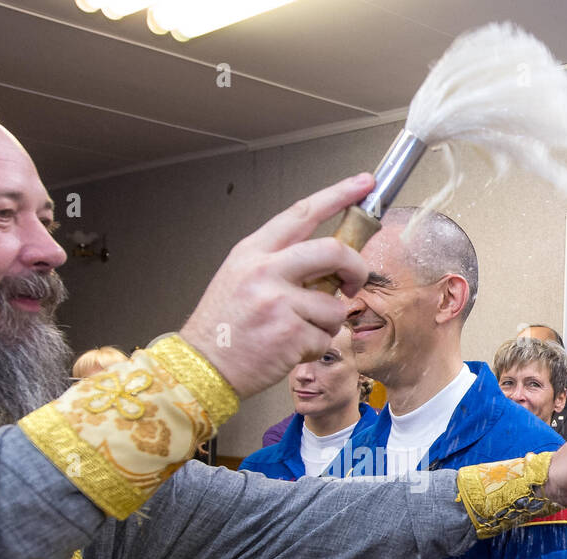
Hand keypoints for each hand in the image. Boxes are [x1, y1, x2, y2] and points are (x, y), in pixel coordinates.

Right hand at [180, 174, 374, 397]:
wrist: (202, 367)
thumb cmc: (224, 326)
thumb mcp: (240, 277)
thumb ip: (280, 262)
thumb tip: (328, 261)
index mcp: (253, 252)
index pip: (302, 213)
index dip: (338, 195)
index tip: (364, 183)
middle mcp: (264, 271)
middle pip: (332, 251)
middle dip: (355, 267)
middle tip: (353, 282)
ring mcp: (278, 302)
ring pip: (334, 306)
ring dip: (326, 323)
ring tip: (299, 331)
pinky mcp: (290, 334)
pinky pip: (324, 337)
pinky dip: (314, 347)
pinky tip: (289, 349)